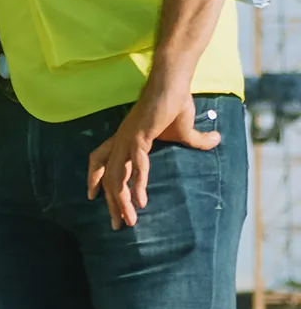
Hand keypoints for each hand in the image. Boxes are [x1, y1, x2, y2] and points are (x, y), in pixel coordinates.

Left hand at [87, 82, 220, 229]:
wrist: (173, 83)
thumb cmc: (175, 103)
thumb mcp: (186, 129)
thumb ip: (197, 140)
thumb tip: (216, 140)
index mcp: (124, 138)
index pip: (99, 159)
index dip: (94, 177)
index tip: (92, 197)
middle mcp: (121, 141)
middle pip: (108, 176)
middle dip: (111, 202)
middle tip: (117, 225)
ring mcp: (128, 138)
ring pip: (118, 176)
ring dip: (122, 200)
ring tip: (129, 220)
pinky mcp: (139, 136)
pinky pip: (136, 165)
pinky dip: (137, 183)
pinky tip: (140, 200)